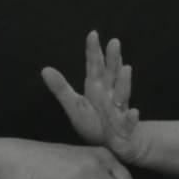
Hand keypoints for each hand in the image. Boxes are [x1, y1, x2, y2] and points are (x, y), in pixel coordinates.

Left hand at [42, 31, 143, 164]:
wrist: (114, 144)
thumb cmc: (95, 122)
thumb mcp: (75, 105)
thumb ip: (61, 88)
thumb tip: (44, 69)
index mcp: (97, 87)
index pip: (95, 66)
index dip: (93, 51)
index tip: (92, 34)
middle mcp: (110, 94)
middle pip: (112, 73)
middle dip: (113, 59)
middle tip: (114, 42)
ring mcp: (119, 109)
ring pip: (123, 92)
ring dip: (125, 82)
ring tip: (126, 69)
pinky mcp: (126, 126)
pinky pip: (129, 121)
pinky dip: (132, 117)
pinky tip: (133, 112)